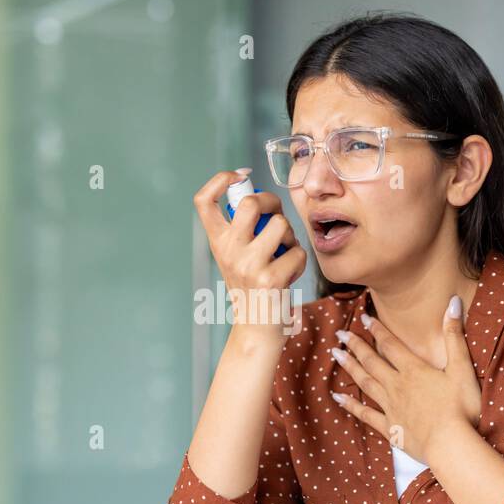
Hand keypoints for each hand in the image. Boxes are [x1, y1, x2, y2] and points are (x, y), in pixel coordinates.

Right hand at [193, 170, 308, 341]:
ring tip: (285, 252)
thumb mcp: (238, 256)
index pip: (203, 200)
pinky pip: (297, 252)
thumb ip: (243, 229)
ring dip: (290, 236)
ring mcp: (248, 265)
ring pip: (280, 225)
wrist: (256, 328)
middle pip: (249, 202)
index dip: (220, 179)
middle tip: (276, 216)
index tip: (239, 176)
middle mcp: (228, 251)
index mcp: (217, 242)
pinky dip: (300, 262)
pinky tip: (289, 275)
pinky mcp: (270, 279)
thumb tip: (262, 197)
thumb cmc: (253, 286)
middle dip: (272, 202)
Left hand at [330, 295, 481, 462]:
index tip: (362, 319)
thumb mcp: (462, 368)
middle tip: (340, 334)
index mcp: (414, 370)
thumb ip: (454, 336)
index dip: (377, 330)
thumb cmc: (461, 408)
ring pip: (365, 383)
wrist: (451, 444)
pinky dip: (351, 405)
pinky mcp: (390, 428)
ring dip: (350, 368)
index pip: (390, 345)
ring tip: (336, 355)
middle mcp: (397, 385)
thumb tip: (453, 302)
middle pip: (371, 361)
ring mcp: (391, 407)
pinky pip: (365, 414)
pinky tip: (338, 397)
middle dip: (355, 345)